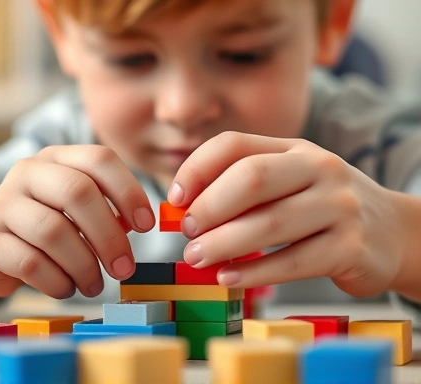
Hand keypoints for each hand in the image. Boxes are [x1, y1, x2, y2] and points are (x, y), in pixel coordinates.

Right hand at [0, 145, 154, 298]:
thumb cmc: (52, 225)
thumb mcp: (80, 210)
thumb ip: (109, 210)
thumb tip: (139, 224)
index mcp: (57, 158)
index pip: (99, 159)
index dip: (129, 191)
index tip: (147, 226)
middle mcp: (27, 173)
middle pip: (77, 192)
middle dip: (109, 236)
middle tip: (125, 268)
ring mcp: (1, 204)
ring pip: (53, 231)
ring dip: (84, 265)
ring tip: (95, 285)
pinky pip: (30, 263)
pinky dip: (58, 281)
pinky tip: (67, 288)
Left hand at [168, 131, 404, 296]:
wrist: (392, 232)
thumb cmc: (323, 206)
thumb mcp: (290, 183)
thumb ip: (245, 190)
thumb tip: (186, 208)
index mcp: (294, 149)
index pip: (234, 145)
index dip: (196, 168)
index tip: (175, 197)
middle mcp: (319, 168)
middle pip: (252, 178)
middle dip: (209, 206)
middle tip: (187, 230)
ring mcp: (339, 206)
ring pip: (270, 223)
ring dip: (224, 243)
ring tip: (197, 257)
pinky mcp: (351, 247)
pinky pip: (293, 261)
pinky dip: (255, 272)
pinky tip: (229, 278)